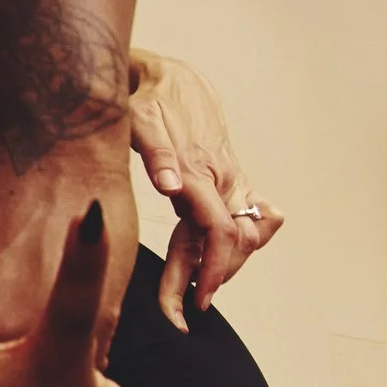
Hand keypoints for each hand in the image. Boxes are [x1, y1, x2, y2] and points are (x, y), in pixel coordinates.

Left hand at [130, 53, 279, 326]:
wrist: (171, 76)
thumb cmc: (148, 100)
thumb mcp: (140, 120)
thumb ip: (155, 154)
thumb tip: (170, 188)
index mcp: (201, 171)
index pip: (220, 232)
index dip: (210, 271)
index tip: (194, 303)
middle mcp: (224, 178)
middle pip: (234, 243)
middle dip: (211, 280)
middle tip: (181, 310)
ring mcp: (232, 179)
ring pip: (244, 235)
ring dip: (222, 265)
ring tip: (189, 290)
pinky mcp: (231, 180)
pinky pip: (247, 220)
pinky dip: (233, 245)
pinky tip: (210, 264)